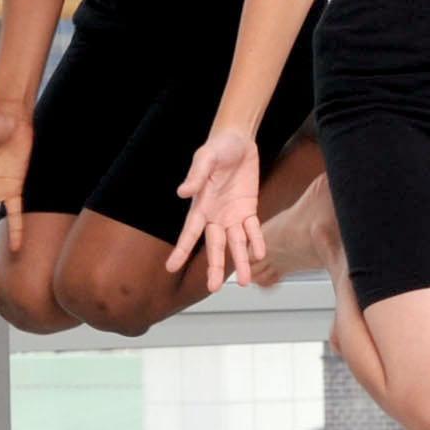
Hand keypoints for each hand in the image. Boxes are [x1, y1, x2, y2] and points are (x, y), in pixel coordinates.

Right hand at [168, 127, 264, 292]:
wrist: (238, 141)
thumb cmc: (217, 148)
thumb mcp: (205, 158)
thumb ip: (196, 176)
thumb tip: (182, 193)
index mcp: (200, 206)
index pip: (189, 233)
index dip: (180, 250)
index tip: (170, 268)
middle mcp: (215, 215)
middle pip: (214, 246)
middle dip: (215, 267)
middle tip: (214, 289)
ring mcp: (232, 214)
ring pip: (235, 243)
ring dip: (240, 261)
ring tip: (245, 282)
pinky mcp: (248, 209)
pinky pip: (252, 229)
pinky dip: (256, 241)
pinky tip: (259, 255)